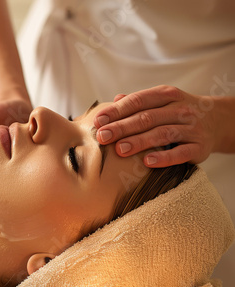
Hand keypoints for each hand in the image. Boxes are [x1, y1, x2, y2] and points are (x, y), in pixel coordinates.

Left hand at [93, 85, 224, 166]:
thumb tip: (114, 99)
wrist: (218, 120)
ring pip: (162, 134)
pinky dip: (164, 157)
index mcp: (167, 95)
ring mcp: (191, 128)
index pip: (138, 101)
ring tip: (120, 149)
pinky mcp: (200, 147)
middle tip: (102, 136)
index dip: (117, 111)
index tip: (98, 120)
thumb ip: (138, 102)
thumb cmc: (178, 112)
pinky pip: (181, 153)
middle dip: (122, 127)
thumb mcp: (161, 101)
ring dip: (139, 142)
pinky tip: (147, 161)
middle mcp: (180, 109)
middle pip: (147, 118)